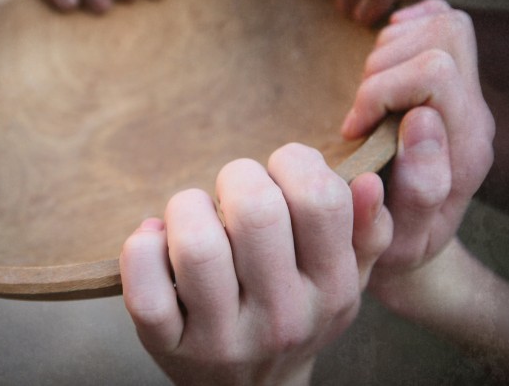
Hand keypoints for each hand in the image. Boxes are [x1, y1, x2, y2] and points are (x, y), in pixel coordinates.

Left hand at [120, 145, 391, 384]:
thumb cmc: (293, 315)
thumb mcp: (340, 280)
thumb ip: (365, 231)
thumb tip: (366, 180)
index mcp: (330, 289)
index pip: (320, 200)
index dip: (293, 162)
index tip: (278, 172)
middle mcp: (282, 317)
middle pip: (255, 211)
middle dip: (237, 177)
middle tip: (232, 192)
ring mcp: (223, 337)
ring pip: (196, 244)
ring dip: (187, 208)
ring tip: (195, 216)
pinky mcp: (169, 346)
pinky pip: (146, 289)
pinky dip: (142, 249)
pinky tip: (156, 242)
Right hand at [340, 0, 494, 279]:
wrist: (405, 246)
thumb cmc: (388, 245)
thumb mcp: (389, 242)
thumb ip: (410, 193)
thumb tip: (419, 122)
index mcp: (465, 152)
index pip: (434, 73)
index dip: (377, 92)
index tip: (351, 132)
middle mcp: (476, 118)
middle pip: (445, 36)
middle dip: (383, 67)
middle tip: (359, 111)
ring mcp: (468, 96)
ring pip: (442, 22)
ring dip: (388, 53)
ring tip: (366, 99)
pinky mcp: (452, 81)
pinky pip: (440, 19)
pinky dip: (405, 29)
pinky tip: (382, 61)